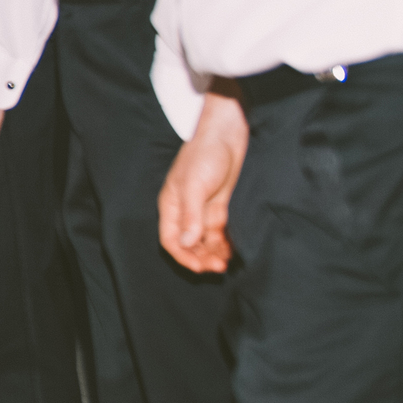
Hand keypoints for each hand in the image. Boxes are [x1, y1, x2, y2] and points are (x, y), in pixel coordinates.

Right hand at [159, 89, 244, 273]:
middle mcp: (185, 211)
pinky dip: (223, 243)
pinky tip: (232, 251)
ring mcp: (202, 209)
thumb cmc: (204, 155)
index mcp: (171, 206)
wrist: (226, 135)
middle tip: (218, 267)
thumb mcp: (195, 185)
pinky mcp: (219, 206)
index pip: (170, 239)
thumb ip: (191, 215)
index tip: (199, 267)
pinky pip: (218, 232)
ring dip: (213, 253)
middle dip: (201, 257)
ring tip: (226, 263)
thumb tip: (188, 242)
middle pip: (188, 243)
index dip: (182, 256)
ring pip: (204, 240)